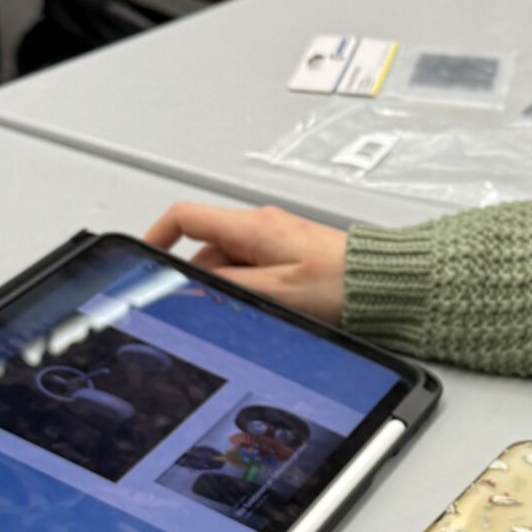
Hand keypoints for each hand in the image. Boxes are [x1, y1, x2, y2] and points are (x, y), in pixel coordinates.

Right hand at [145, 201, 347, 322]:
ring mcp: (274, 241)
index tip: (145, 258)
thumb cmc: (342, 284)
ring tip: (253, 314)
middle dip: (200, 281)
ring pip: (229, 265)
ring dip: (229, 290)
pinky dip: (249, 291)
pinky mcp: (288, 257)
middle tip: (208, 311)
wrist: (385, 283)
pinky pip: (252, 272)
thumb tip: (189, 287)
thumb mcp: (274, 293)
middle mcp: (260, 228)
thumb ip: (226, 288)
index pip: (185, 217)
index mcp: (251, 227)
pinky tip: (268, 311)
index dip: (157, 235)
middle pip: (206, 249)